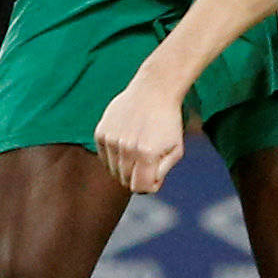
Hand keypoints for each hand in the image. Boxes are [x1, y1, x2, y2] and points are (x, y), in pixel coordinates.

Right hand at [93, 77, 187, 194]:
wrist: (154, 89)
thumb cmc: (168, 120)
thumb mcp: (176, 149)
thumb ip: (162, 172)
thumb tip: (148, 186)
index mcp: (146, 154)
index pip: (139, 188)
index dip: (149, 186)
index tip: (154, 176)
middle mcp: (126, 148)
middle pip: (125, 181)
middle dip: (137, 176)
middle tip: (146, 161)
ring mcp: (111, 140)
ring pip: (113, 171)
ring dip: (125, 166)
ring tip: (137, 150)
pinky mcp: (101, 132)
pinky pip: (104, 158)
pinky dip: (114, 156)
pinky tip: (125, 143)